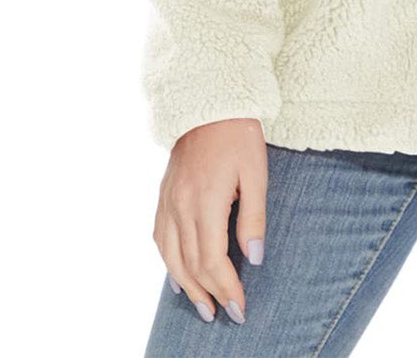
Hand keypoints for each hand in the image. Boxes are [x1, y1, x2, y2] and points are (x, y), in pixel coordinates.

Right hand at [154, 117, 268, 325]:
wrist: (209, 101)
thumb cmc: (238, 134)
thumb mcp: (256, 173)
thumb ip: (254, 217)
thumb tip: (255, 258)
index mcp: (206, 201)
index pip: (213, 260)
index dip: (227, 288)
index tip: (241, 308)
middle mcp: (181, 205)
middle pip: (192, 264)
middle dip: (210, 294)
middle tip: (226, 315)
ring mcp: (168, 200)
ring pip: (172, 256)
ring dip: (187, 286)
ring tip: (204, 307)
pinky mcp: (164, 194)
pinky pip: (160, 238)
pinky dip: (168, 263)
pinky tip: (177, 277)